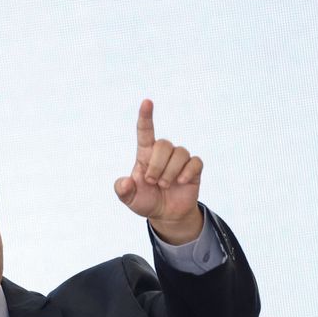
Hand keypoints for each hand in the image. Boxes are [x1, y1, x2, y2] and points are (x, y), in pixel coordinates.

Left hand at [114, 99, 203, 243]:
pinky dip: (187, 173)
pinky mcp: (194, 168)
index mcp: (145, 155)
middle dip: (157, 165)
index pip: (145, 131)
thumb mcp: (129, 199)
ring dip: (170, 172)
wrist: (166, 215)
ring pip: (180, 153)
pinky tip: (181, 182)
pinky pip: (195, 162)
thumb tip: (125, 182)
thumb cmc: (146, 201)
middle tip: (153, 182)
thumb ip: (122, 191)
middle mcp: (163, 153)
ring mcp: (179, 160)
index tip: (146, 101)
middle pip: (164, 144)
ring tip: (165, 185)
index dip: (146, 116)